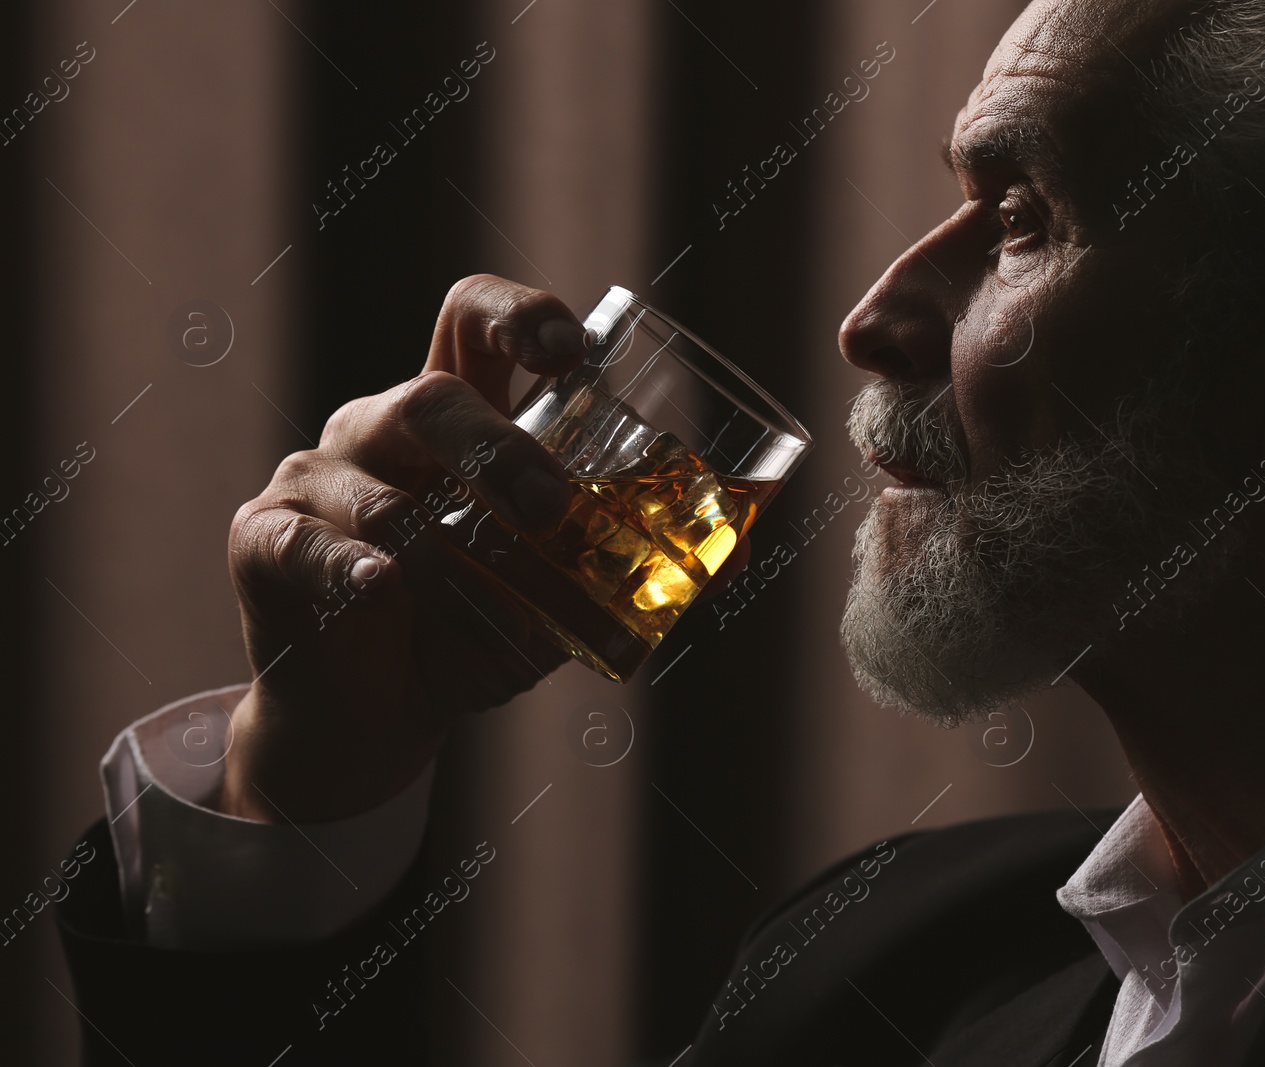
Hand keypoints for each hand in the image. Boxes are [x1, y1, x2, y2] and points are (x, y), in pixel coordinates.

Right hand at [220, 276, 591, 822]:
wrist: (382, 714)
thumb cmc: (473, 629)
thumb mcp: (559, 596)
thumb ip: (628, 567)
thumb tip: (737, 560)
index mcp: (456, 416)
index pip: (473, 319)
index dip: (519, 314)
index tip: (571, 352)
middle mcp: (383, 428)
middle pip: (431, 397)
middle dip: (498, 451)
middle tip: (550, 511)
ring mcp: (317, 477)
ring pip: (375, 487)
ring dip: (442, 548)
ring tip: (490, 598)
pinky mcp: (265, 538)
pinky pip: (304, 541)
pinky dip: (349, 567)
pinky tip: (382, 590)